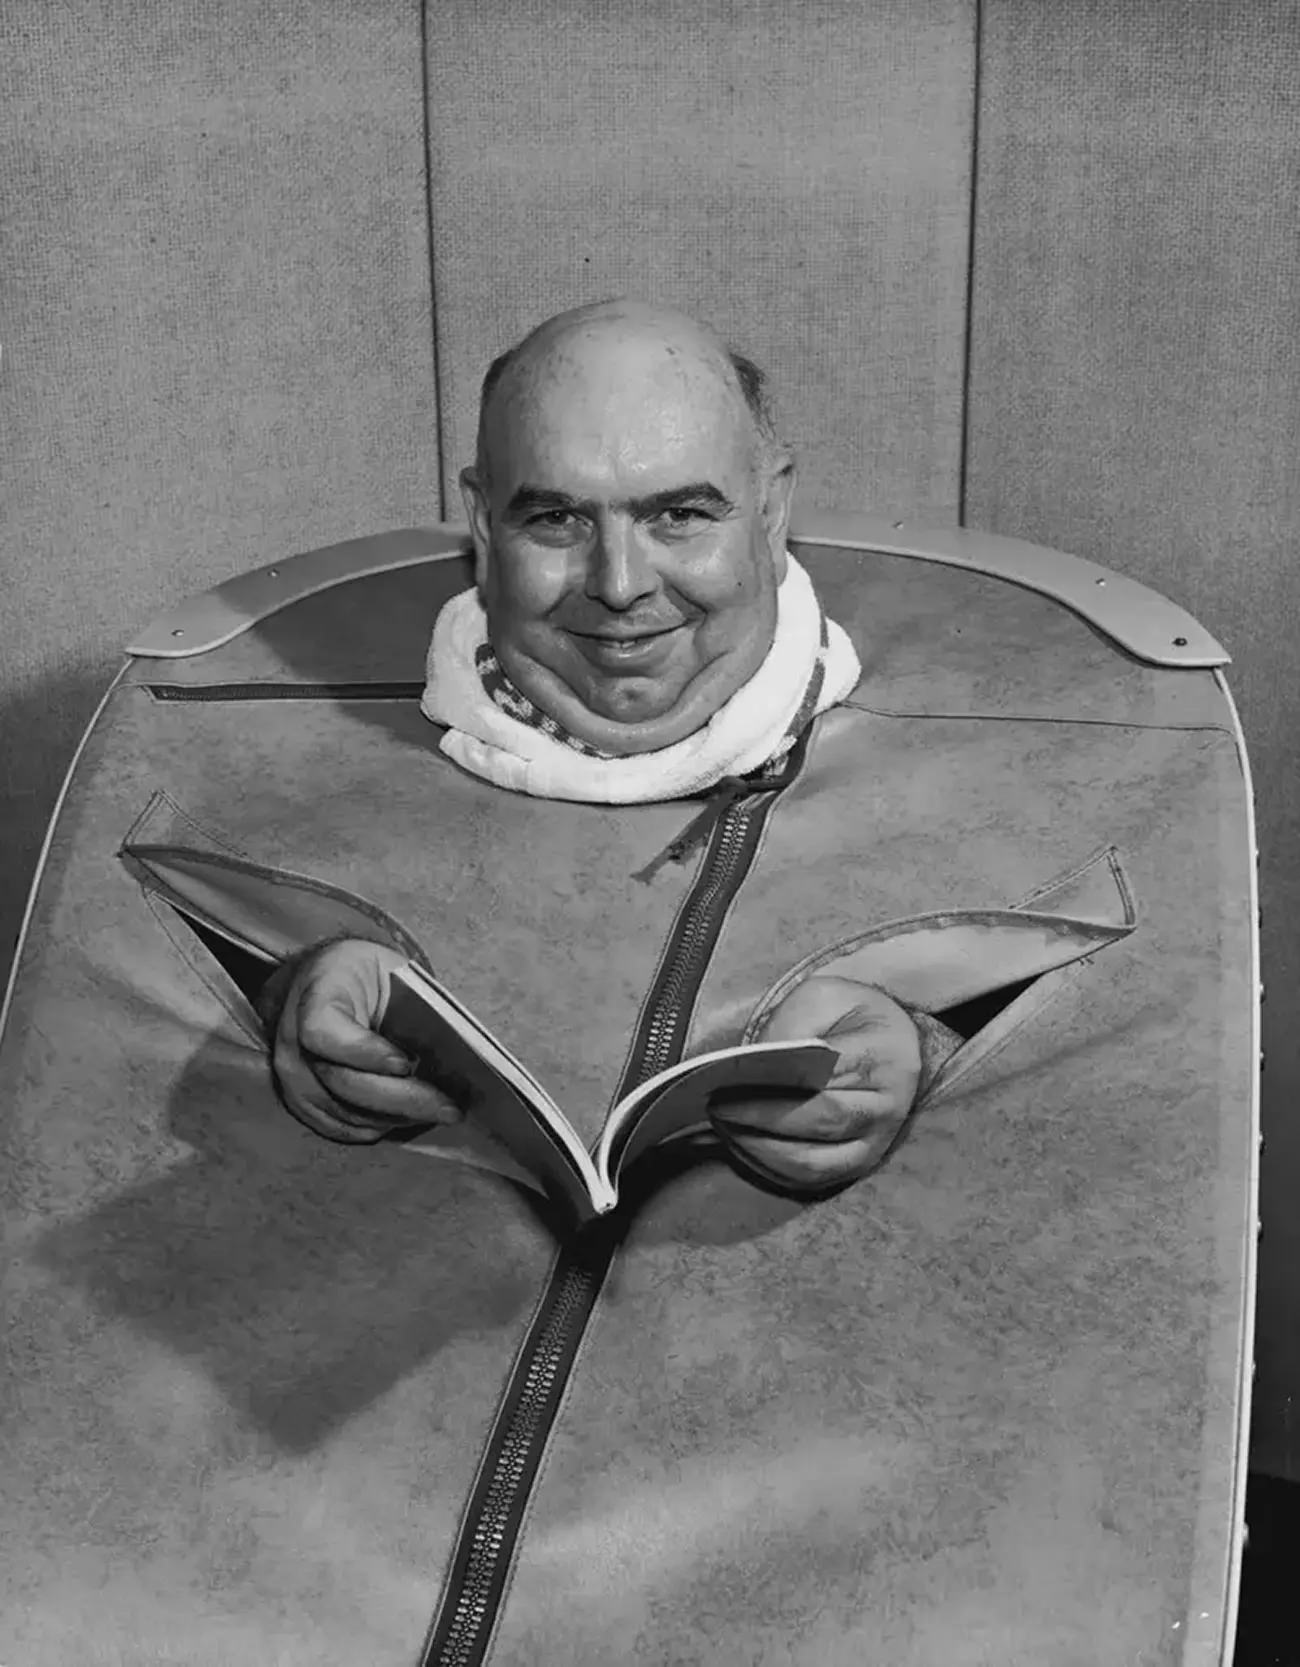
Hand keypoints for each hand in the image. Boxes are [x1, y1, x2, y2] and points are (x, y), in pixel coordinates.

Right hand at [268, 938, 462, 1144]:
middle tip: (449, 1106)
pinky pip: (338, 1125)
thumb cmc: (362, 974)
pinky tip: (408, 1117)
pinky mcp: (298, 1101)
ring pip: (344, 1111)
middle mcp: (292, 1040)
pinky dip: (377, 1125)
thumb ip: (411, 1002)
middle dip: (402, 1098)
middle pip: (343, 1082)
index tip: (405, 1064)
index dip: (363, 1052)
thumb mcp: (386, 968)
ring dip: (396, 1116)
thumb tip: (456, 1046)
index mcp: (315, 995)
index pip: (324, 1032)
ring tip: (440, 1112)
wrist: (317, 982)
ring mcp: (291, 1075)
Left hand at [712, 975, 921, 1190]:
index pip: (824, 1076)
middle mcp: (886, 1106)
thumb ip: (793, 1026)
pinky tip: (742, 1145)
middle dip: (760, 1118)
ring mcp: (876, 1143)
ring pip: (814, 1161)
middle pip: (821, 1121)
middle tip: (717, 1106)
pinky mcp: (859, 1165)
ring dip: (760, 1149)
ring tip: (723, 1126)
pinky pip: (811, 1179)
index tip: (726, 1082)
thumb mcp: (823, 997)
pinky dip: (771, 1166)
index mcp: (883, 1056)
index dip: (773, 1084)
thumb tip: (750, 1065)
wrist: (894, 1041)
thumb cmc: (851, 1015)